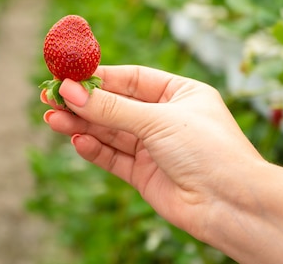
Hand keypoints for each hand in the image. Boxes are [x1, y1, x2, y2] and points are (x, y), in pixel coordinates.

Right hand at [41, 65, 264, 239]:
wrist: (232, 206)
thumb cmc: (208, 150)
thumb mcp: (157, 120)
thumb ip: (110, 108)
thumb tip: (69, 90)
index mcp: (179, 93)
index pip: (131, 79)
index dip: (98, 77)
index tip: (67, 75)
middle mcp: (165, 118)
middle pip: (115, 106)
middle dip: (83, 103)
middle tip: (49, 97)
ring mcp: (154, 147)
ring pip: (110, 132)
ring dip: (81, 125)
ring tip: (52, 119)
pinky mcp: (145, 174)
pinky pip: (114, 157)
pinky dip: (94, 149)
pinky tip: (77, 141)